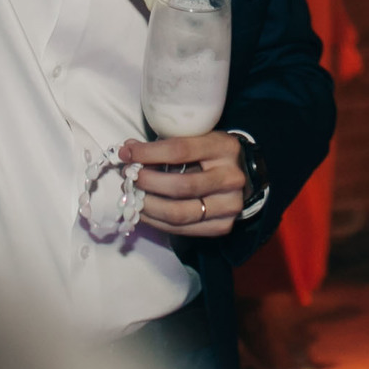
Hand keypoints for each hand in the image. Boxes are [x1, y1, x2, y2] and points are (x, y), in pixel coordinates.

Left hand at [119, 130, 245, 236]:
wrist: (241, 176)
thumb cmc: (210, 154)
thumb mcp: (195, 139)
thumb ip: (165, 144)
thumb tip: (128, 150)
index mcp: (224, 148)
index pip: (181, 150)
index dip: (149, 153)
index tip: (127, 154)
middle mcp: (231, 178)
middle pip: (181, 186)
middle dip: (148, 182)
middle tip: (128, 178)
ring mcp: (230, 205)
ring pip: (180, 213)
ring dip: (148, 206)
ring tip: (132, 198)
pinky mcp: (223, 226)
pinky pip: (182, 229)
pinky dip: (157, 222)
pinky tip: (144, 212)